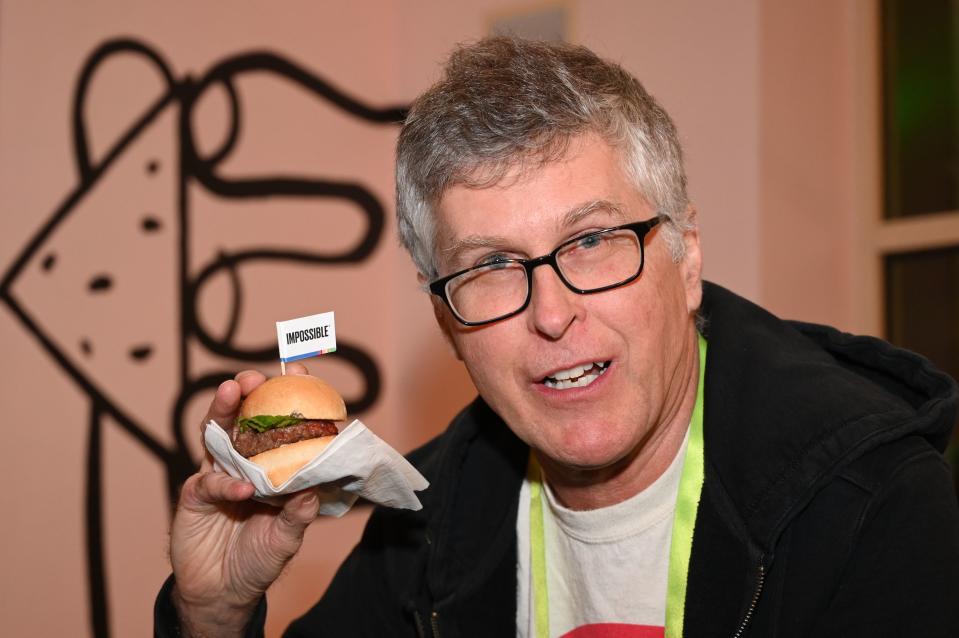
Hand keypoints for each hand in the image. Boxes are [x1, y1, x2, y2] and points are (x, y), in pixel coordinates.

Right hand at [169, 364, 317, 636]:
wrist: (223, 590)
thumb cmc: (259, 557)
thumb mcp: (287, 538)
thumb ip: (298, 515)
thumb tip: (311, 490)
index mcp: (271, 465)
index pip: (280, 425)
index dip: (289, 397)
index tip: (299, 371)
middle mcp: (244, 462)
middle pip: (244, 419)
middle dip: (249, 393)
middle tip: (255, 378)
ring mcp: (218, 474)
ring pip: (218, 435)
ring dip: (225, 412)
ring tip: (233, 391)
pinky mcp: (196, 495)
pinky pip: (210, 482)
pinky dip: (226, 483)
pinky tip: (242, 489)